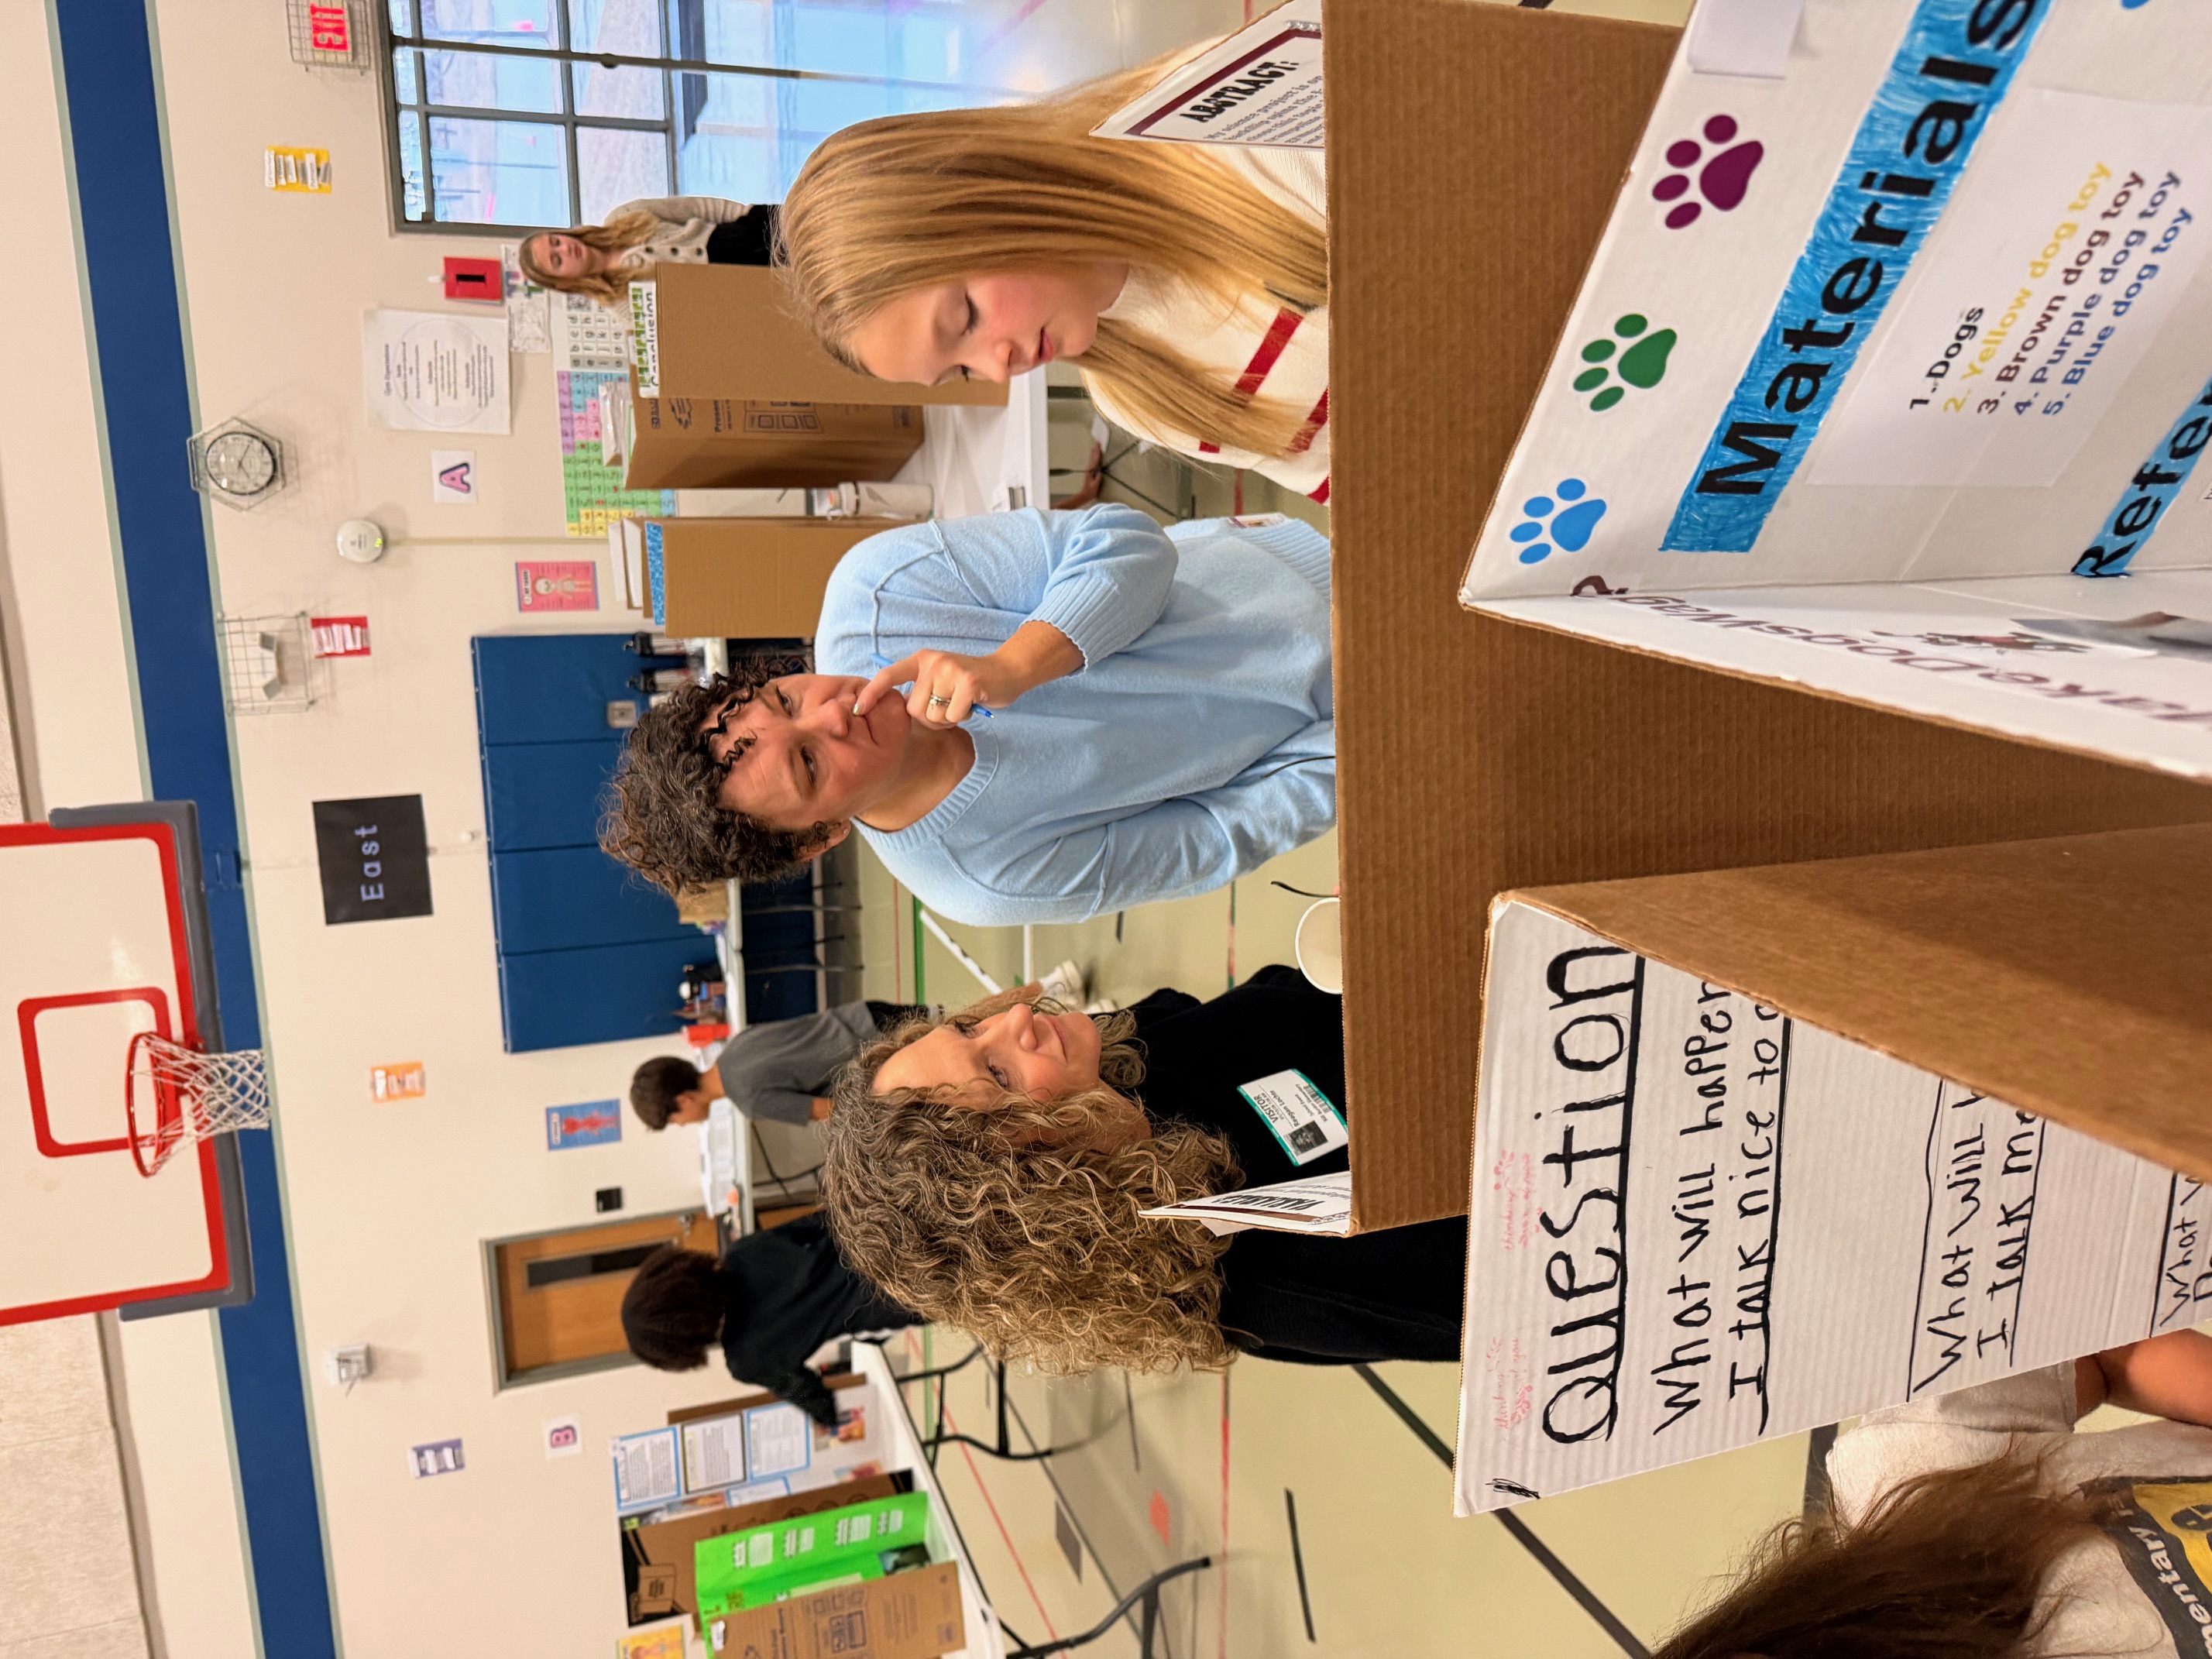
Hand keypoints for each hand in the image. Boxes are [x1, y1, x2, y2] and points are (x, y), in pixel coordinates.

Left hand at [855, 623, 1082, 727]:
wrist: (1008, 671)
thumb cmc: (971, 683)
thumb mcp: (940, 679)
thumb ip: (920, 690)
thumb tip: (897, 713)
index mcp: (921, 660)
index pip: (888, 676)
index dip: (871, 694)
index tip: (857, 710)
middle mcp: (933, 661)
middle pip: (914, 710)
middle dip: (930, 718)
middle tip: (949, 707)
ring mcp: (950, 670)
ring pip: (933, 716)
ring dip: (948, 719)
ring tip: (961, 704)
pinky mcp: (968, 683)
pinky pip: (953, 716)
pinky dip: (963, 717)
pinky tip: (972, 704)